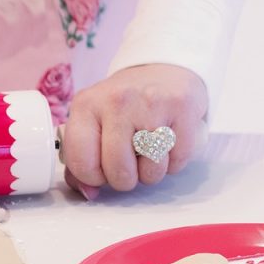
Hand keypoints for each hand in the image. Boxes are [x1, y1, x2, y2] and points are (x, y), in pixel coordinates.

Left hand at [61, 64, 208, 198]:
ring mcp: (150, 104)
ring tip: (148, 150)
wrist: (163, 69)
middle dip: (125, 178)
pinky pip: (178, 161)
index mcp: (85, 105)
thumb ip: (81, 161)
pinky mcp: (182, 108)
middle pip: (119, 172)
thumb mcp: (93, 122)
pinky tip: (167, 142)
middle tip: (129, 162)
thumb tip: (88, 194)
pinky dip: (173, 162)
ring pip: (151, 171)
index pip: (81, 162)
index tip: (101, 168)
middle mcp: (116, 101)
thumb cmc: (123, 105)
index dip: (93, 177)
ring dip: (151, 171)